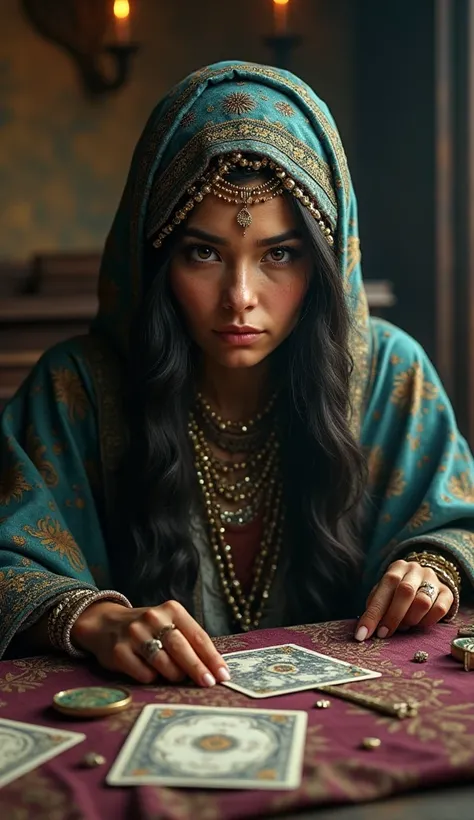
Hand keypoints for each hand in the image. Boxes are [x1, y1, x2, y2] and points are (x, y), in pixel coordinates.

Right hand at [70, 599, 229, 686]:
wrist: (106, 624)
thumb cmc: (148, 629)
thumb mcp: (169, 624)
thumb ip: (189, 641)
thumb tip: (214, 670)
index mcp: (172, 609)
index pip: (198, 636)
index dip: (212, 658)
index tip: (223, 675)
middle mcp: (153, 618)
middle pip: (181, 648)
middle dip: (198, 669)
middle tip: (209, 684)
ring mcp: (134, 634)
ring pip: (164, 663)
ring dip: (175, 675)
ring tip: (177, 677)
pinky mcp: (119, 651)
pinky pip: (144, 673)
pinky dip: (152, 678)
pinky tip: (151, 673)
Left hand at [354, 559, 453, 640]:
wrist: (426, 583)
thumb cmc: (397, 593)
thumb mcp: (384, 594)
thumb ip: (376, 606)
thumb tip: (366, 628)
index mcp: (397, 568)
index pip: (384, 587)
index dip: (373, 613)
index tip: (362, 634)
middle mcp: (415, 570)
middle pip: (405, 591)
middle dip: (392, 617)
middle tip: (383, 634)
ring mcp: (433, 580)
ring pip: (422, 602)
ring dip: (409, 619)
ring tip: (403, 627)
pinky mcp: (447, 593)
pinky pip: (439, 610)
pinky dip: (426, 621)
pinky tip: (419, 624)